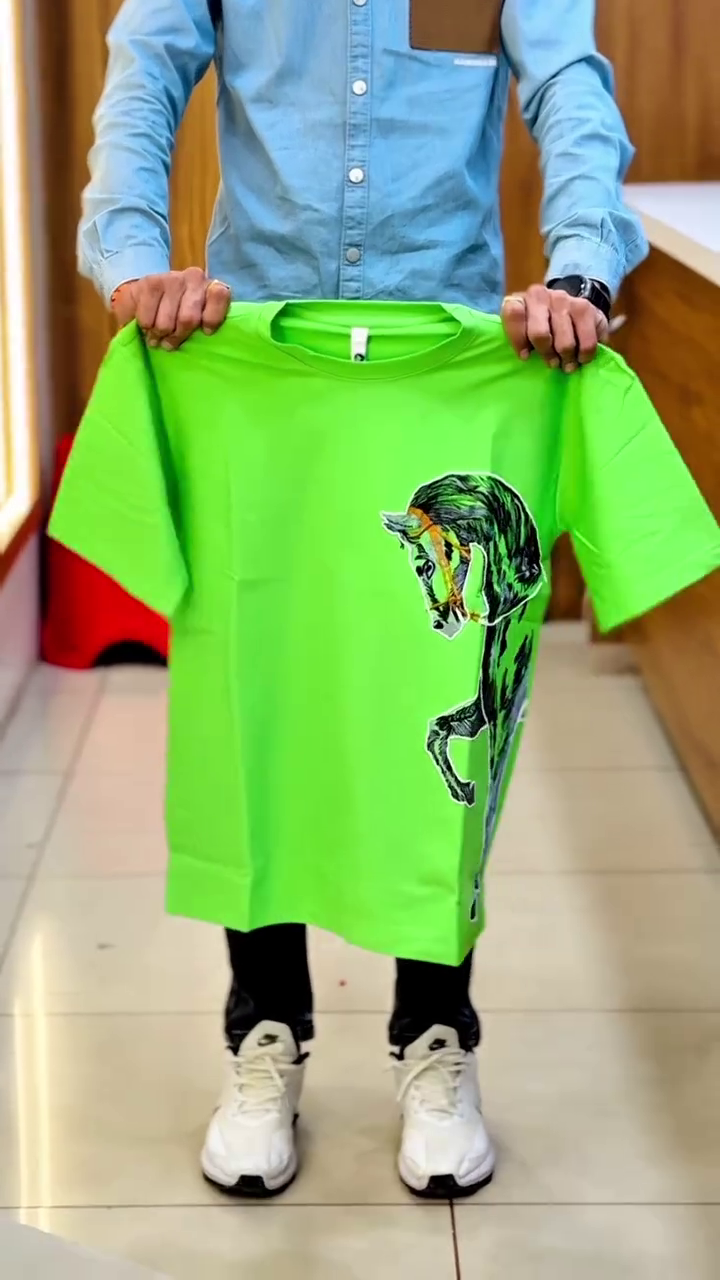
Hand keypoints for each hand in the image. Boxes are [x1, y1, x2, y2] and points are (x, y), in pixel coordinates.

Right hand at [110, 267, 231, 349]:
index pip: (220, 295)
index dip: (212, 318)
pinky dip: (146, 327)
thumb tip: (206, 336)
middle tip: (171, 343)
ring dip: (160, 334)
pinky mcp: (151, 282)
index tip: (205, 332)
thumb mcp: (200, 325)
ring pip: (166, 323)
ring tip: (158, 336)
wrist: (147, 299)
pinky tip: (148, 326)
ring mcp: (172, 278)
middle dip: (177, 336)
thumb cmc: (179, 319)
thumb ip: (207, 327)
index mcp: (213, 289)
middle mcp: (195, 278)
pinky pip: (148, 319)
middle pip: (188, 319)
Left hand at [501, 283, 608, 372]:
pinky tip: (581, 357)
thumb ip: (521, 340)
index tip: (525, 357)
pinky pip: (586, 342)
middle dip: (547, 354)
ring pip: (564, 342)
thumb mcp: (524, 333)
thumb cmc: (541, 329)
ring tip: (567, 363)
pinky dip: (584, 355)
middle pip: (540, 334)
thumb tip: (525, 357)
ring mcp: (563, 299)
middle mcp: (540, 296)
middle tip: (552, 364)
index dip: (518, 339)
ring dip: (566, 358)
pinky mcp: (584, 306)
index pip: (513, 314)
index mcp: (519, 302)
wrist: (570, 311)